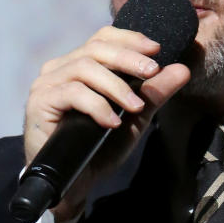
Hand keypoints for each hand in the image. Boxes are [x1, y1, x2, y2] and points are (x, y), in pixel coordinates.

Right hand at [23, 26, 190, 222]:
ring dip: (115, 86)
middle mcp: (60, 69)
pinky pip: (72, 93)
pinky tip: (112, 123)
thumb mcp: (133, 118)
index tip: (156, 50)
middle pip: (95, 48)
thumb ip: (154, 93)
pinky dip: (97, 106)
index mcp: (80, 66)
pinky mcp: (40, 102)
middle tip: (152, 72)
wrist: (75, 184)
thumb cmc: (99, 148)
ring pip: (84, 68)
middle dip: (127, 58)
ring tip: (136, 107)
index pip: (103, 38)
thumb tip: (183, 69)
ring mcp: (47, 84)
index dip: (129, 38)